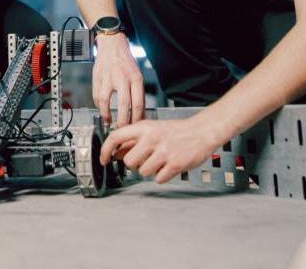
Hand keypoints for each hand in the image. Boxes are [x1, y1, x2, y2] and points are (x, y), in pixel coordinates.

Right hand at [91, 33, 143, 126]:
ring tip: (108, 122)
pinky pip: (96, 95)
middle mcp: (122, 78)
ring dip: (106, 115)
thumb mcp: (137, 75)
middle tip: (121, 129)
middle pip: (124, 105)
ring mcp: (108, 77)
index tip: (135, 126)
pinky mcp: (97, 77)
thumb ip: (137, 93)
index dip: (137, 118)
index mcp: (135, 78)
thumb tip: (138, 113)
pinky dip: (99, 105)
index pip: (138, 103)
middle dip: (123, 121)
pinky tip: (101, 110)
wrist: (112, 44)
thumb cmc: (126, 61)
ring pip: (106, 101)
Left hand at [99, 115, 223, 182]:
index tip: (103, 160)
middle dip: (135, 164)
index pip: (115, 137)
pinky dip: (162, 176)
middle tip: (145, 159)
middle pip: (129, 161)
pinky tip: (168, 166)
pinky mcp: (175, 164)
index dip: (105, 150)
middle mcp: (152, 138)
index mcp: (144, 127)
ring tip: (160, 161)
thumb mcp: (152, 129)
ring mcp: (164, 152)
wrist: (201, 131)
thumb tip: (115, 153)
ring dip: (149, 171)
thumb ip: (133, 141)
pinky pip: (158, 179)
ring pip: (143, 172)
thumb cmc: (176, 131)